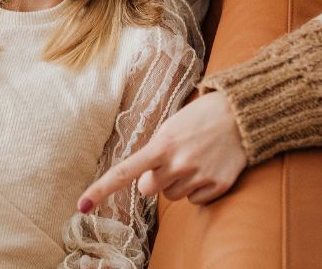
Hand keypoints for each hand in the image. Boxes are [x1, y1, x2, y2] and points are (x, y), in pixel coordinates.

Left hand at [78, 92, 247, 209]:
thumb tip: (144, 182)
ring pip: (171, 197)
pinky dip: (198, 189)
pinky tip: (207, 168)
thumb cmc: (198, 120)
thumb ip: (153, 153)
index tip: (81, 206)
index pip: (124, 172)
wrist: (240, 115)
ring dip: (177, 182)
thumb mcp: (169, 127)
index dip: (101, 190)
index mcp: (161, 145)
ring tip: (193, 159)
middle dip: (154, 178)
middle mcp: (178, 164)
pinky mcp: (217, 186)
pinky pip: (194, 201)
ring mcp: (198, 176)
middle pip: (148, 190)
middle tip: (170, 159)